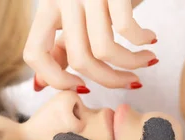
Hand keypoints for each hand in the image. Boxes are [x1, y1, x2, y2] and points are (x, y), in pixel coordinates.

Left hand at [24, 0, 157, 91]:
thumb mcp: (74, 17)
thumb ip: (59, 49)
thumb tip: (39, 86)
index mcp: (48, 7)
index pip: (35, 54)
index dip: (56, 80)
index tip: (83, 86)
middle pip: (79, 60)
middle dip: (109, 80)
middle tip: (130, 81)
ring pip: (104, 51)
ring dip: (132, 64)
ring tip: (146, 61)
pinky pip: (125, 29)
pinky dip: (142, 41)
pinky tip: (149, 38)